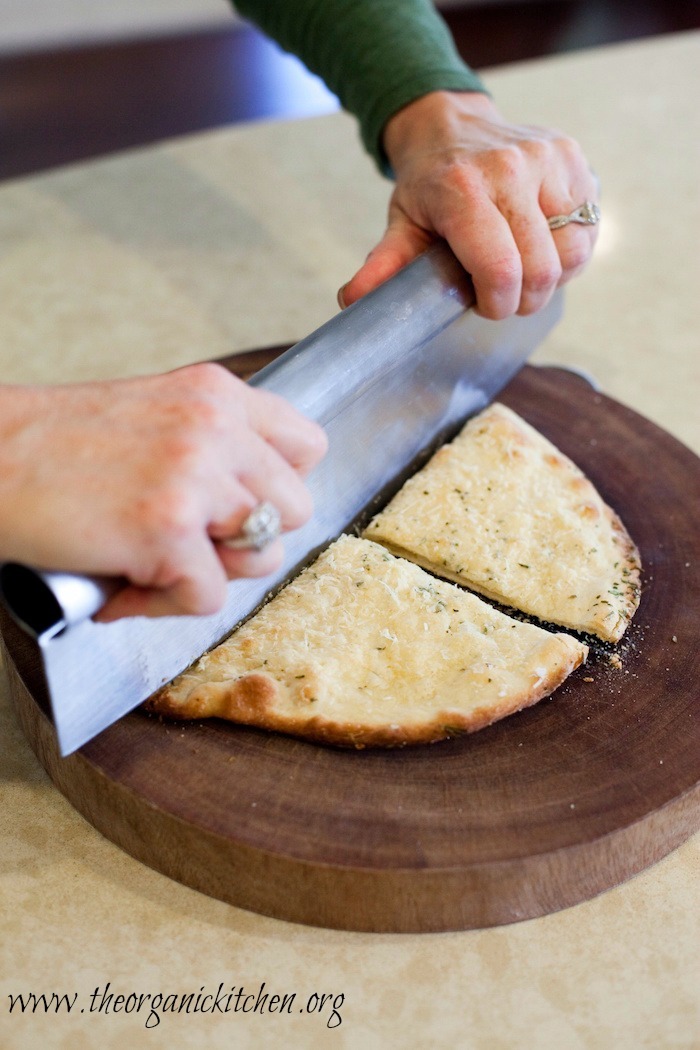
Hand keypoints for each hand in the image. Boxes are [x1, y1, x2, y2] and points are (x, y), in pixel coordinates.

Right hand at [0, 364, 326, 619]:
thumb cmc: (53, 446)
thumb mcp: (152, 414)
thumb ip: (210, 444)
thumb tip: (252, 506)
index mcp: (215, 394)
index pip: (307, 445)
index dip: (278, 486)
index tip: (239, 502)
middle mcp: (215, 427)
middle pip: (295, 508)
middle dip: (247, 535)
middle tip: (192, 541)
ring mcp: (194, 477)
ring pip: (264, 555)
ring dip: (213, 574)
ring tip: (157, 565)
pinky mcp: (168, 529)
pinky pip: (208, 596)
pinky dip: (164, 606)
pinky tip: (123, 588)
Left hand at [339, 91, 598, 318]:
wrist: (453, 123)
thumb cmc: (429, 183)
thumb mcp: (401, 223)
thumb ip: (384, 266)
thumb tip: (353, 301)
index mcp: (463, 189)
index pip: (500, 268)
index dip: (498, 303)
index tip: (486, 305)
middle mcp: (511, 168)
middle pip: (542, 269)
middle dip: (525, 298)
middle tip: (504, 294)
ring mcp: (548, 160)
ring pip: (573, 252)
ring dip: (552, 276)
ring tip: (524, 269)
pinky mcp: (574, 159)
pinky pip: (589, 228)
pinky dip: (570, 251)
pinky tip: (543, 245)